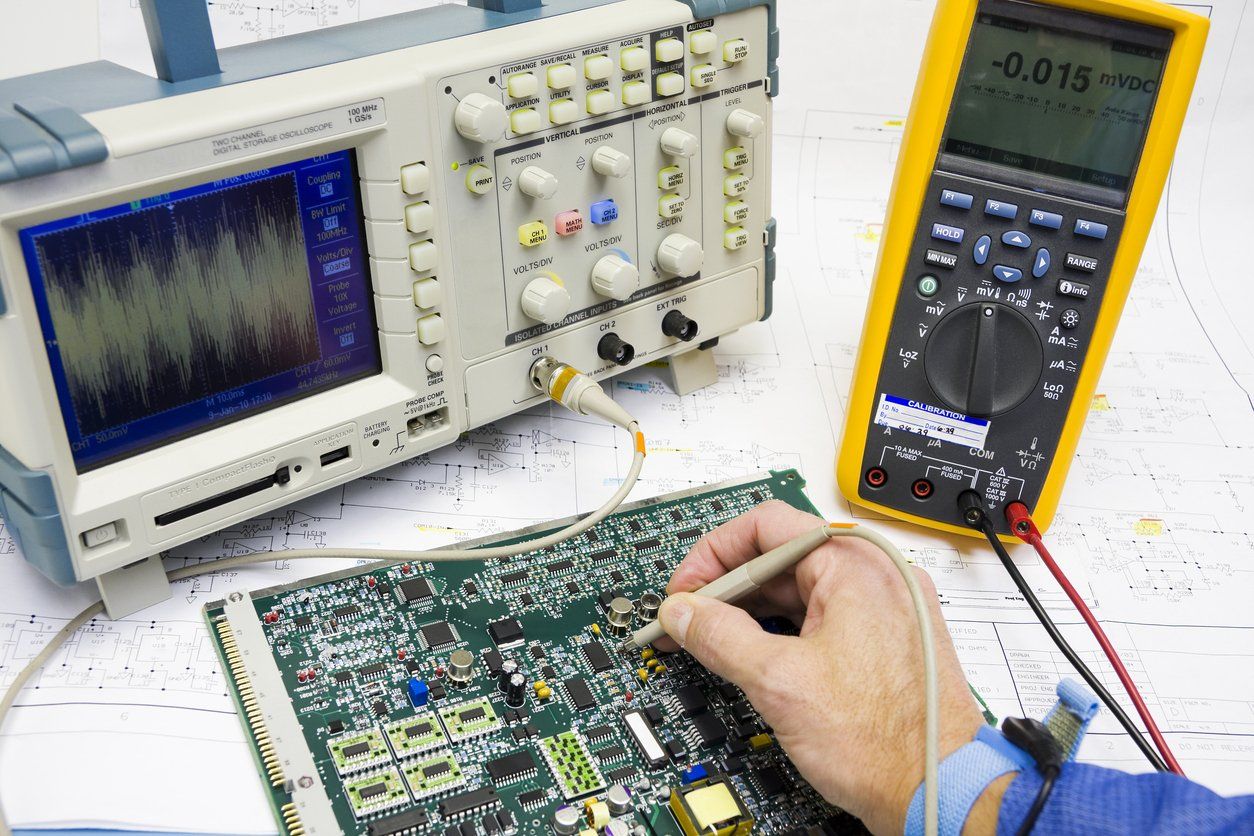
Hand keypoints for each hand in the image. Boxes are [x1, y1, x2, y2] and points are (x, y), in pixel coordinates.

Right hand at [656, 501, 986, 833]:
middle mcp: (877, 574)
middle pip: (781, 556)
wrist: (938, 792)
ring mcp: (886, 606)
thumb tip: (683, 614)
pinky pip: (823, 614)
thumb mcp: (780, 682)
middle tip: (688, 620)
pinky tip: (755, 655)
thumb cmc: (886, 744)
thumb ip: (720, 636)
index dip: (713, 554)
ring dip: (752, 611)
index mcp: (856, 565)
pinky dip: (783, 629)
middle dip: (727, 588)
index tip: (685, 590)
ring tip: (713, 642)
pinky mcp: (886, 637)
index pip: (766, 525)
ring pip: (800, 588)